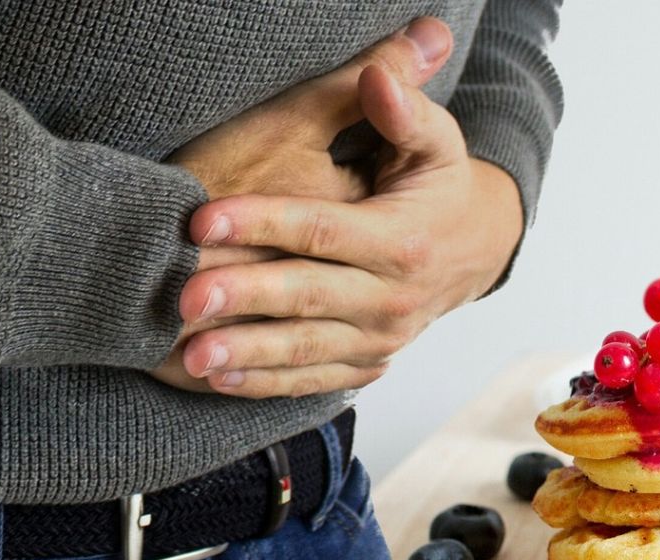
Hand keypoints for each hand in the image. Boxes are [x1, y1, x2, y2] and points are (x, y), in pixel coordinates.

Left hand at [172, 63, 522, 397]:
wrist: (475, 250)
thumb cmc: (439, 187)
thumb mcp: (437, 143)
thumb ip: (405, 110)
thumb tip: (376, 76)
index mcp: (402, 241)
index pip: (323, 231)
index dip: (262, 222)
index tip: (202, 219)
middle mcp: (392, 297)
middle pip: (307, 296)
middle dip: (244, 298)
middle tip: (184, 298)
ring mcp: (380, 338)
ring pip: (306, 349)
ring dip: (246, 355)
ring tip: (192, 355)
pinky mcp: (367, 363)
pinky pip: (313, 379)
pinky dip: (265, 384)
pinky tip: (217, 380)